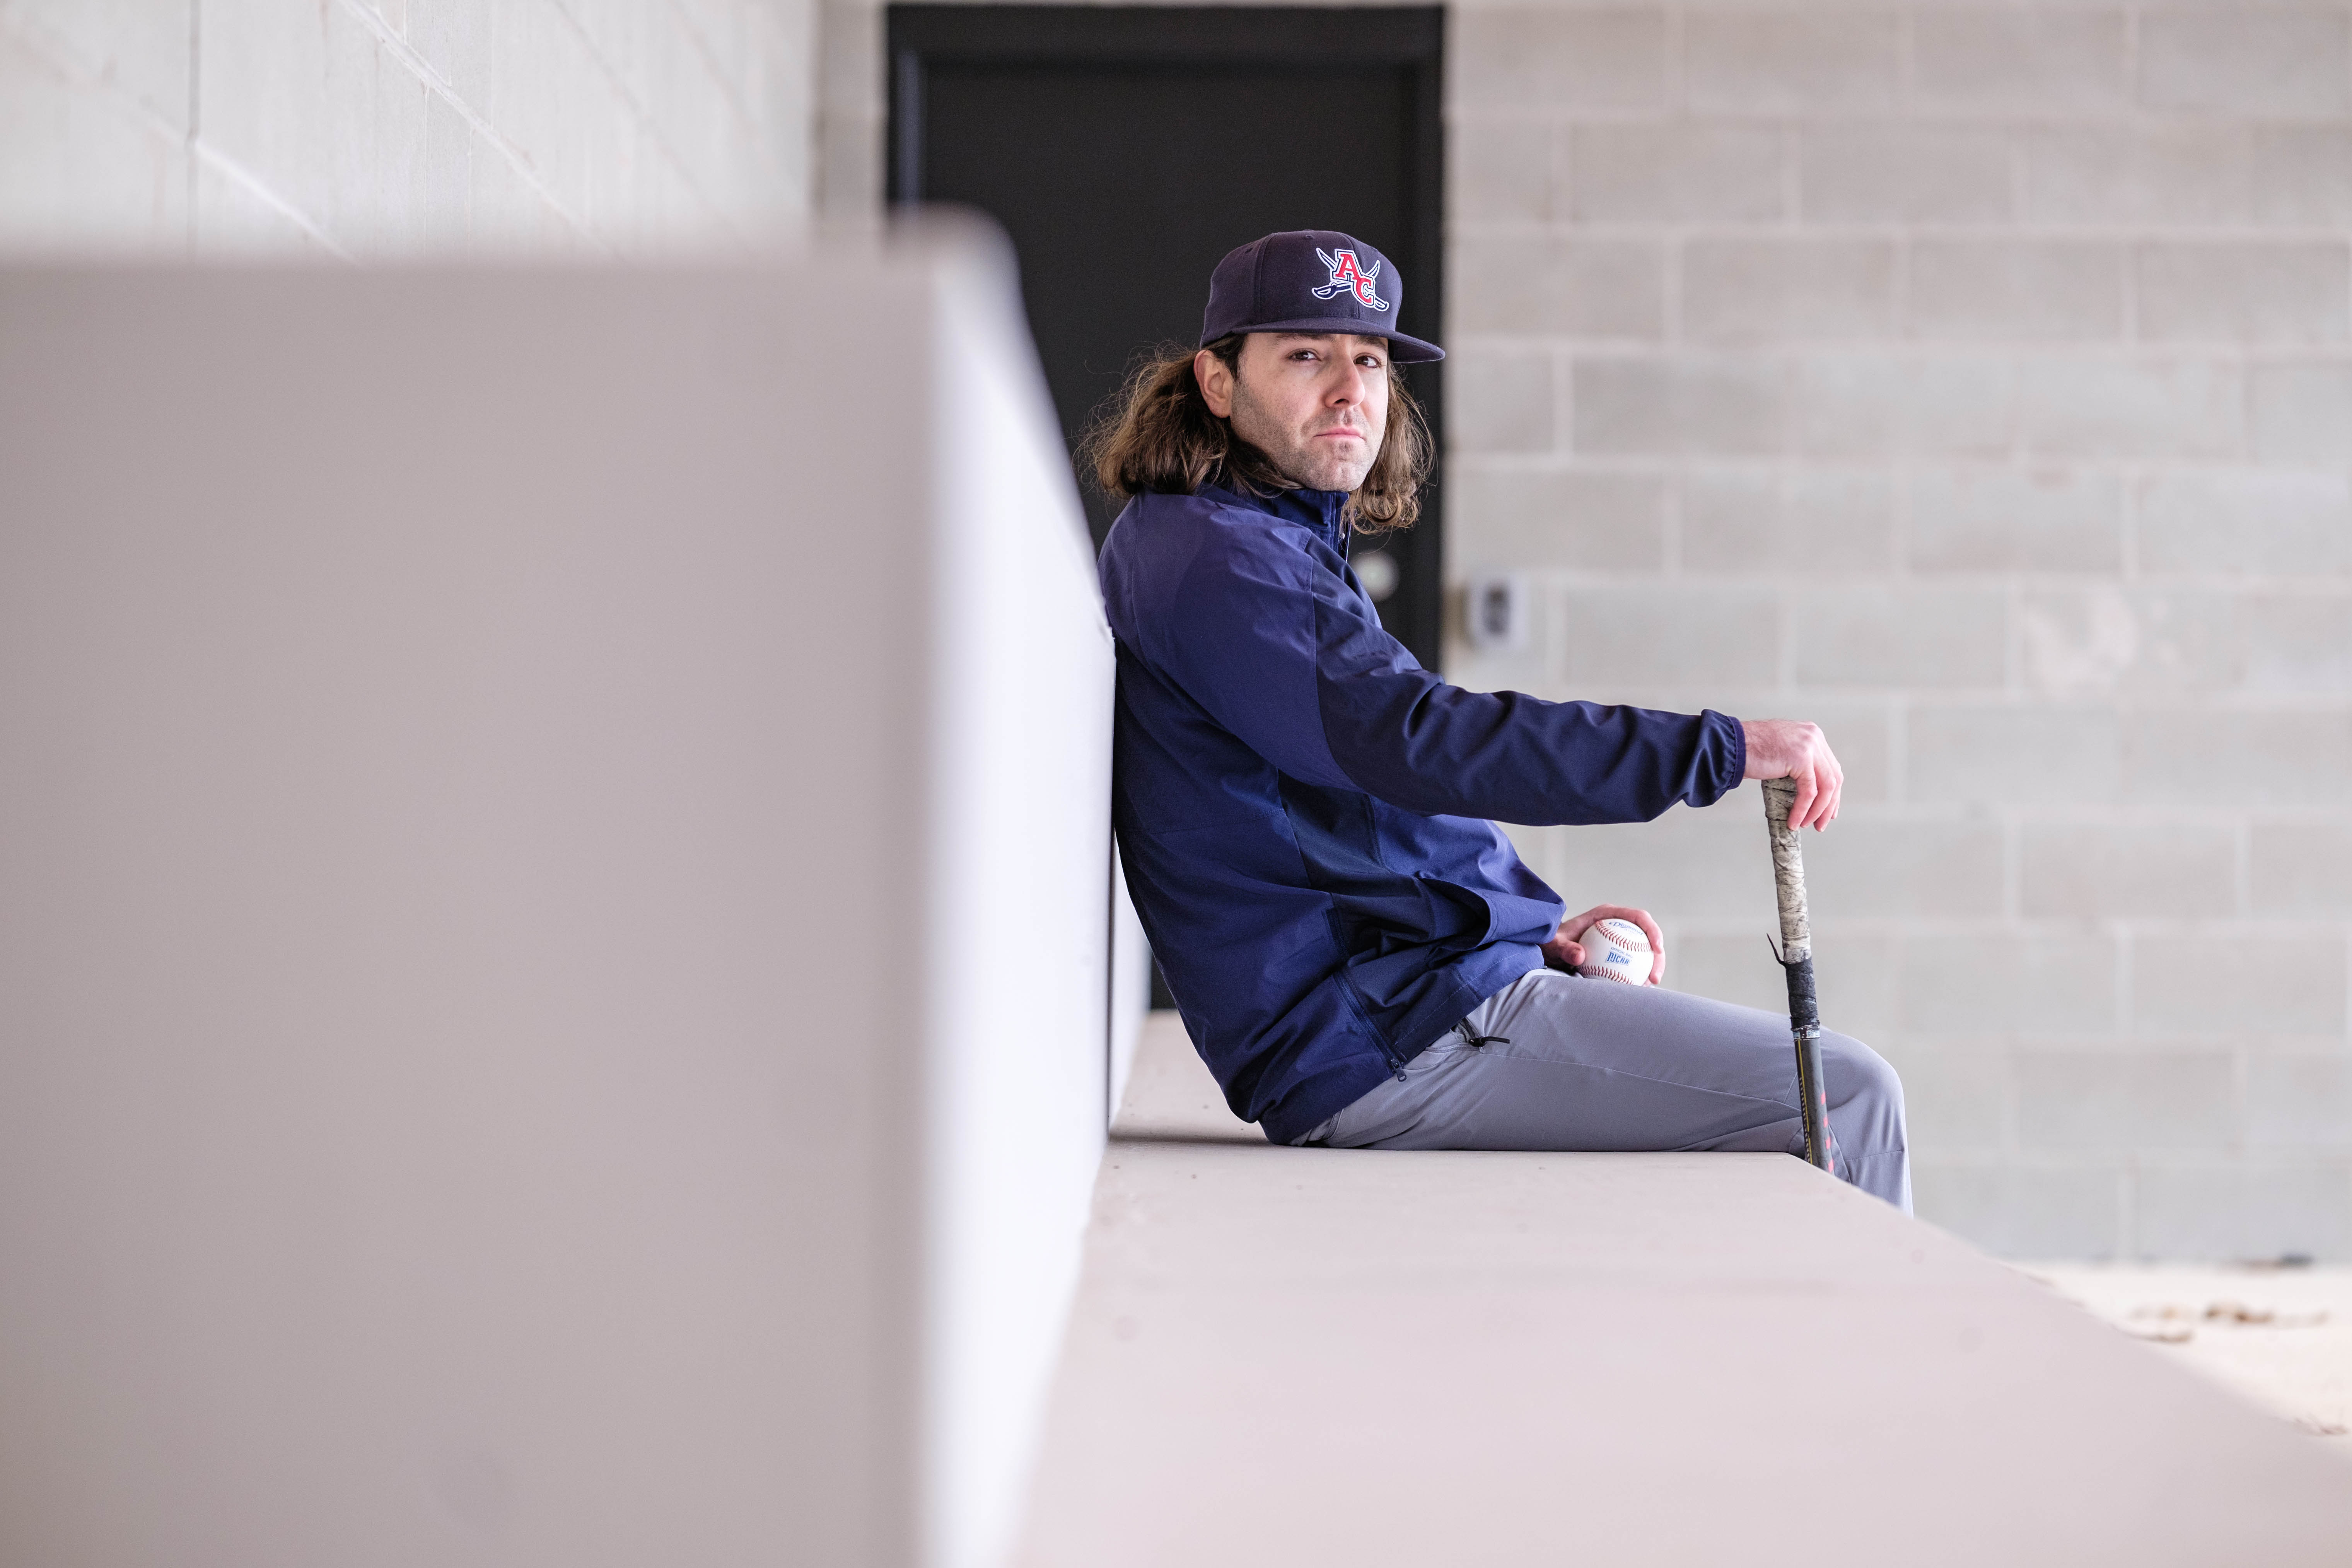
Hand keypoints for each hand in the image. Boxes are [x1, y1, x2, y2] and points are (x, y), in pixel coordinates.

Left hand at [1542, 905, 1665, 985]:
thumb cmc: (1552, 943)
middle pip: (1647, 935)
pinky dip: (1637, 975)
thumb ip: (1565, 949)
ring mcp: (1619, 937)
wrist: (1549, 948)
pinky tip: (1636, 990)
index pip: (1638, 917)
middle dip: (1658, 956)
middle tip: (1654, 978)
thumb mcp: (1554, 946)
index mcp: (1608, 914)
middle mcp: (1617, 923)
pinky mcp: (1618, 952)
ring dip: (1651, 968)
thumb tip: (1580, 956)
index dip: (1653, 931)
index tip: (1657, 949)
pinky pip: (1633, 962)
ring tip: (1648, 987)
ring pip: (1643, 951)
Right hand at [1741, 718, 1841, 831]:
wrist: (1730, 745)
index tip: (1828, 810)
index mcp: (1811, 734)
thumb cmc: (1748, 750)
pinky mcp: (1800, 758)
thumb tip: (1808, 789)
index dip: (1832, 792)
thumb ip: (1799, 763)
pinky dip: (1802, 810)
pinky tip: (1794, 821)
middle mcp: (1814, 736)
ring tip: (1808, 825)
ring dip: (1818, 810)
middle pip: (1834, 776)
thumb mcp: (1782, 752)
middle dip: (1829, 804)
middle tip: (1821, 823)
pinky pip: (1809, 791)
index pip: (1831, 767)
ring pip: (1826, 786)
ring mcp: (1809, 745)